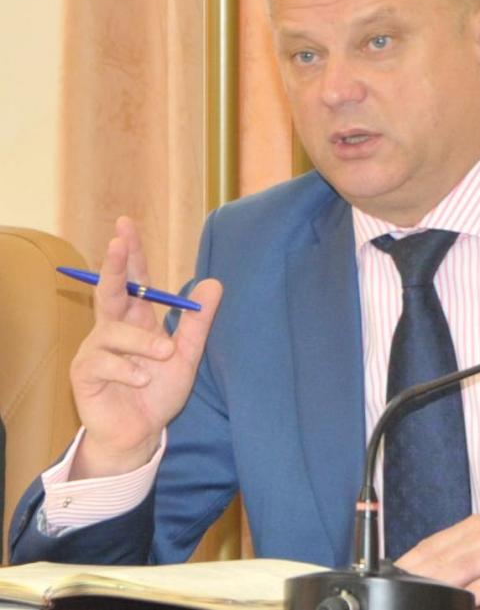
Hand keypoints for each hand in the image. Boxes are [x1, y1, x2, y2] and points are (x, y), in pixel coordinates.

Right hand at [69, 217, 221, 478]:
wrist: (141, 433)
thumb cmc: (158, 391)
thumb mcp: (187, 356)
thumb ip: (198, 323)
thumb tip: (215, 283)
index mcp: (136, 320)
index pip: (133, 280)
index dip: (131, 254)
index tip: (127, 226)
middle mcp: (112, 328)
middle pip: (110, 290)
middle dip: (116, 265)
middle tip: (120, 241)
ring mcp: (95, 350)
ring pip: (114, 332)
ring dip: (143, 342)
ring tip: (163, 356)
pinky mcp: (84, 373)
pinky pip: (105, 361)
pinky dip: (130, 369)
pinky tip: (142, 380)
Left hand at [395, 507, 479, 604]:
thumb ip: (474, 556)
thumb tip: (443, 578)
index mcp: (477, 527)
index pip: (431, 546)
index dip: (405, 564)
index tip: (383, 581)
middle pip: (440, 557)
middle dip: (412, 577)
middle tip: (390, 596)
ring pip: (462, 566)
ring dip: (436, 583)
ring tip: (415, 598)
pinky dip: (478, 590)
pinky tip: (464, 601)